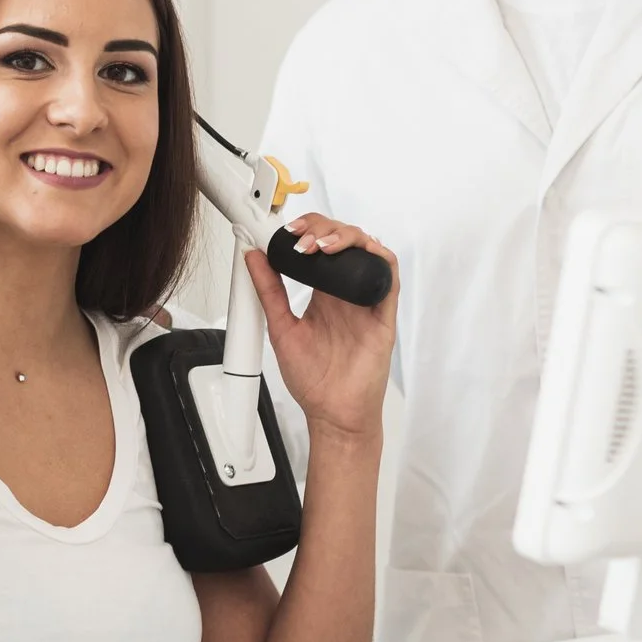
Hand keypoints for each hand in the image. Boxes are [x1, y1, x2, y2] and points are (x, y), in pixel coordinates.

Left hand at [248, 213, 397, 442]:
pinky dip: (378, 258)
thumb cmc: (314, 379)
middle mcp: (346, 292)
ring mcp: (366, 300)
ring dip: (347, 238)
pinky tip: (360, 253)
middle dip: (323, 228)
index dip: (308, 229)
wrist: (334, 412)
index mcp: (323, 294)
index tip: (288, 230)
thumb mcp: (281, 328)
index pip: (320, 246)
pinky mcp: (383, 314)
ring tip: (322, 246)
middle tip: (302, 239)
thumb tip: (253, 259)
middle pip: (344, 241)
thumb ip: (269, 293)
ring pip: (368, 251)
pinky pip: (388, 276)